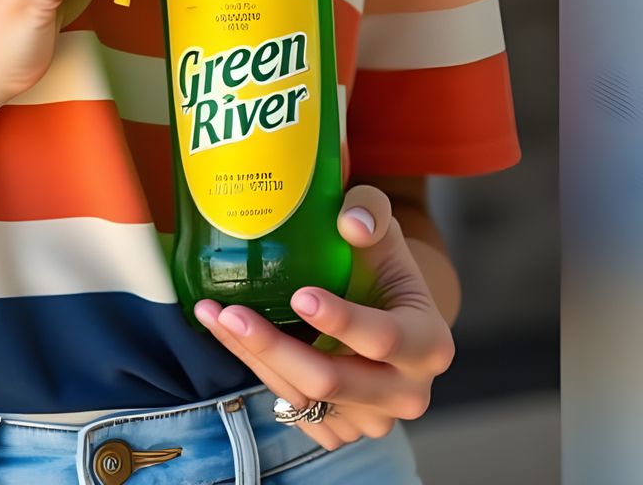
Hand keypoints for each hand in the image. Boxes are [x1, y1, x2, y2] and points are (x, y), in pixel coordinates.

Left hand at [192, 185, 455, 451]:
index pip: (385, 338)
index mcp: (428, 343)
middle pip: (332, 380)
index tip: (298, 295)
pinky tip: (228, 333)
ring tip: (214, 314)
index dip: (342, 321)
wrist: (383, 312)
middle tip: (231, 312)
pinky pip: (290, 408)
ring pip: (303, 398)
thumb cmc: (381, 264)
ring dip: (254, 357)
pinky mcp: (338, 429)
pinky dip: (256, 369)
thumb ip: (372, 211)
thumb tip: (351, 222)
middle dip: (275, 347)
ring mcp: (370, 419)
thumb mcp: (384, 230)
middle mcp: (406, 392)